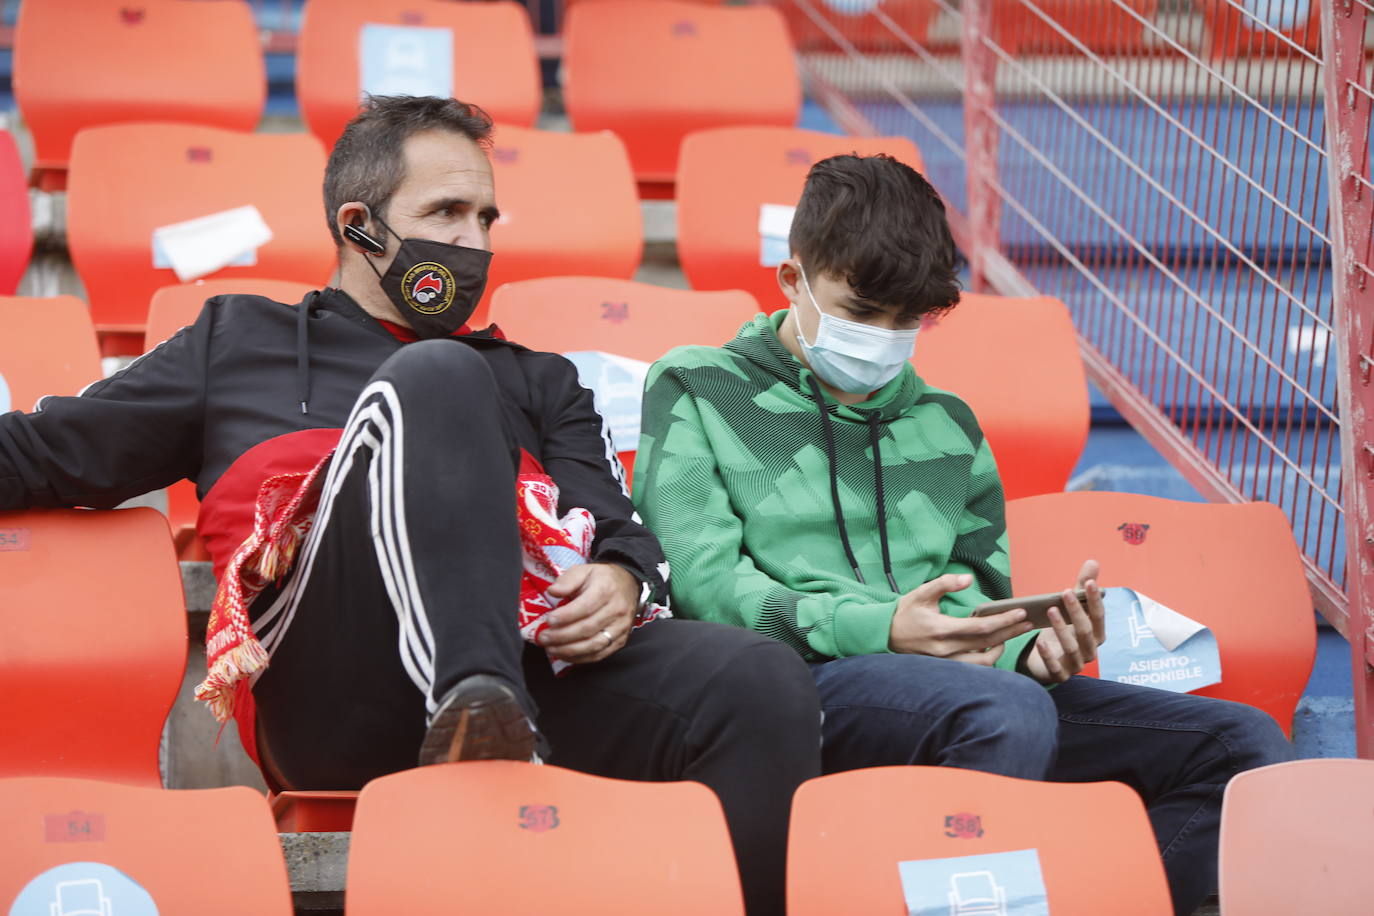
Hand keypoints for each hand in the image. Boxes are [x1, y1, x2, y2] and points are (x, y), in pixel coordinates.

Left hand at [538, 563, 639, 664]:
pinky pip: (600, 654)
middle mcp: (616, 610)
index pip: (585, 607)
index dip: (566, 616)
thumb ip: (567, 580)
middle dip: (562, 636)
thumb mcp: (584, 570)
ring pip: (594, 645)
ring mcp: (620, 627)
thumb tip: (552, 591)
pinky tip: (565, 655)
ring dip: (569, 650)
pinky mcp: (620, 640)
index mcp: (606, 590)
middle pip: (588, 628)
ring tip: (551, 649)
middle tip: (543, 638)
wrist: (627, 585)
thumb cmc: (601, 579)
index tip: (549, 620)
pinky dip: (580, 658)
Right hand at [888, 573, 1033, 664]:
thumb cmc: (905, 613)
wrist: (884, 636)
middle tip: (1028, 622)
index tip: (1021, 613)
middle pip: (988, 643)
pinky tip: (993, 646)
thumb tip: (968, 578)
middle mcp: (946, 649)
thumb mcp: (921, 593)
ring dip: (1001, 648)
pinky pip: (973, 667)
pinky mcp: (946, 667)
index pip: (981, 628)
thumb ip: (945, 584)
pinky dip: (987, 658)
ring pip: (983, 660)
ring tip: (1011, 634)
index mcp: (941, 629)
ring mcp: (946, 662)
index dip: (1004, 621)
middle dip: (1011, 632)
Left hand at [1023, 559, 1106, 683]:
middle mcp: (1090, 651)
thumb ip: (1081, 588)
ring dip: (1061, 629)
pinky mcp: (1059, 675)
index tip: (1089, 583)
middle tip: (1065, 593)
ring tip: (1050, 610)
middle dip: (1077, 611)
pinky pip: (1055, 666)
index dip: (1095, 600)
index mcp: (1096, 635)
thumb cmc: (1063, 632)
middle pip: (1086, 631)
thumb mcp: (1071, 610)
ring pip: (1071, 648)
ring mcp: (1075, 665)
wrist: (1046, 662)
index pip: (1099, 616)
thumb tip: (1093, 562)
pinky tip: (1040, 641)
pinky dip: (1048, 654)